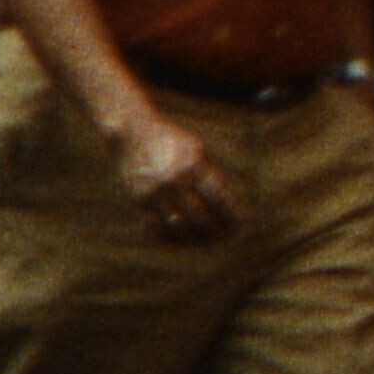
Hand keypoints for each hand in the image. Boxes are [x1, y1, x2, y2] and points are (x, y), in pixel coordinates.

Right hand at [114, 109, 250, 249]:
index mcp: (193, 166)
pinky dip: (170, 237)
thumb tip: (231, 207)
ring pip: (178, 228)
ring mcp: (153, 192)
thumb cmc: (173, 142)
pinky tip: (182, 239)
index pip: (218, 200)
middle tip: (224, 238)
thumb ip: (212, 176)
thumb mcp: (198, 150)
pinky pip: (156, 228)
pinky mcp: (137, 200)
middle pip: (200, 218)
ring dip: (194, 239)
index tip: (240, 227)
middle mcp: (173, 180)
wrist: (133, 132)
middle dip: (215, 232)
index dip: (231, 217)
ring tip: (206, 241)